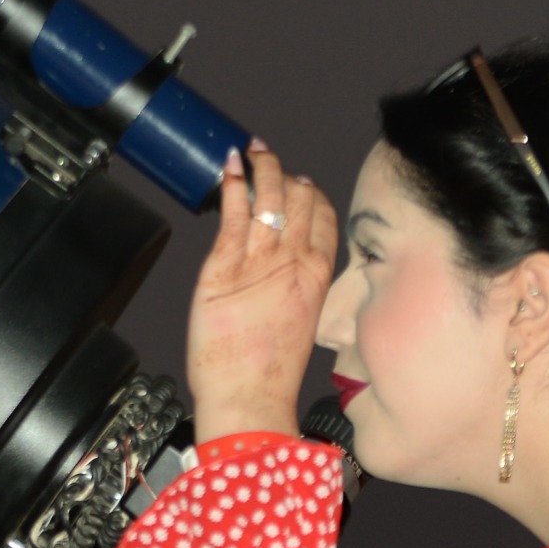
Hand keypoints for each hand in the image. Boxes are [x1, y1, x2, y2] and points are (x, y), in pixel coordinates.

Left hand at [186, 140, 337, 442]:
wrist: (249, 399)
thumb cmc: (268, 373)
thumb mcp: (297, 321)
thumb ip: (295, 288)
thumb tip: (286, 267)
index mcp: (317, 278)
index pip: (324, 219)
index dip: (313, 195)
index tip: (302, 181)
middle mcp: (293, 265)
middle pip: (299, 202)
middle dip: (285, 174)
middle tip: (270, 157)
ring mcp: (260, 264)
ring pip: (269, 201)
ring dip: (262, 168)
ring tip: (252, 149)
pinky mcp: (224, 268)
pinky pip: (234, 216)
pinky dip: (233, 186)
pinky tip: (230, 166)